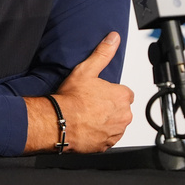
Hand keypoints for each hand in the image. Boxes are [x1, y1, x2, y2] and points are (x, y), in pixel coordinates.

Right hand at [24, 32, 133, 153]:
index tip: (99, 93)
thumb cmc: (72, 99)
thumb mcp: (87, 70)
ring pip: (115, 124)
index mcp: (122, 96)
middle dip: (110, 107)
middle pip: (121, 109)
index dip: (111, 92)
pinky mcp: (107, 145)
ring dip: (106, 121)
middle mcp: (124, 116)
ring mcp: (116, 132)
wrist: (59, 123)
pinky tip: (87, 127)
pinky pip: (107, 138)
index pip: (125, 93)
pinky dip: (100, 134)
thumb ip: (103, 53)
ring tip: (88, 116)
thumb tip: (113, 38)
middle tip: (92, 104)